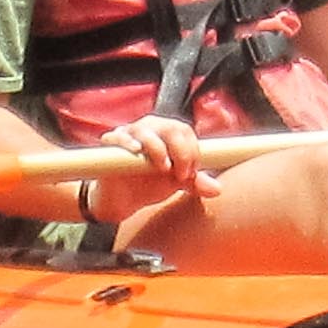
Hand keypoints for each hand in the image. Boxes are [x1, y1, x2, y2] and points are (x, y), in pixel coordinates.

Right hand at [90, 114, 223, 220]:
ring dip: (158, 148)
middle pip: (170, 127)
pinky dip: (127, 142)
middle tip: (182, 175)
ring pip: (146, 130)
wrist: (121, 200)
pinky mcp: (111, 144)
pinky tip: (136, 151)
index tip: (192, 174)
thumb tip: (217, 189)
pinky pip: (118, 137)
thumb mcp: (175, 183)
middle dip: (181, 151)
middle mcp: (150, 128)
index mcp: (167, 132)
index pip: (185, 131)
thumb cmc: (149, 183)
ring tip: (163, 167)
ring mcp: (129, 134)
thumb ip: (195, 183)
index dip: (192, 151)